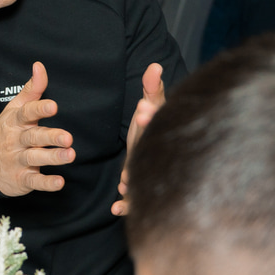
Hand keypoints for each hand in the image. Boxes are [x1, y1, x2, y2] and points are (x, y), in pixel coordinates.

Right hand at [0, 61, 74, 196]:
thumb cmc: (4, 132)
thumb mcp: (13, 109)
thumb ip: (31, 90)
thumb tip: (39, 66)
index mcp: (15, 122)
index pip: (26, 114)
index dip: (39, 109)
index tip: (53, 106)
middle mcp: (16, 140)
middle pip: (34, 137)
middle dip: (51, 137)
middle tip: (67, 138)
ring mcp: (18, 160)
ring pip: (36, 158)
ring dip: (53, 157)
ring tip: (70, 155)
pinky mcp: (21, 179)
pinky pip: (34, 181)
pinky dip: (46, 183)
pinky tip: (59, 182)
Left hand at [112, 63, 165, 215]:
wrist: (157, 142)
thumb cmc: (152, 120)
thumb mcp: (151, 103)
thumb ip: (152, 87)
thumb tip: (154, 66)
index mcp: (159, 129)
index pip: (156, 119)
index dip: (150, 114)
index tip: (142, 109)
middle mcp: (158, 151)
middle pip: (150, 152)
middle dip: (141, 154)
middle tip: (131, 157)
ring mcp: (152, 169)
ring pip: (144, 178)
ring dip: (134, 182)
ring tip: (123, 184)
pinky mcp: (142, 184)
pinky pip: (134, 198)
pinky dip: (125, 204)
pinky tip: (115, 208)